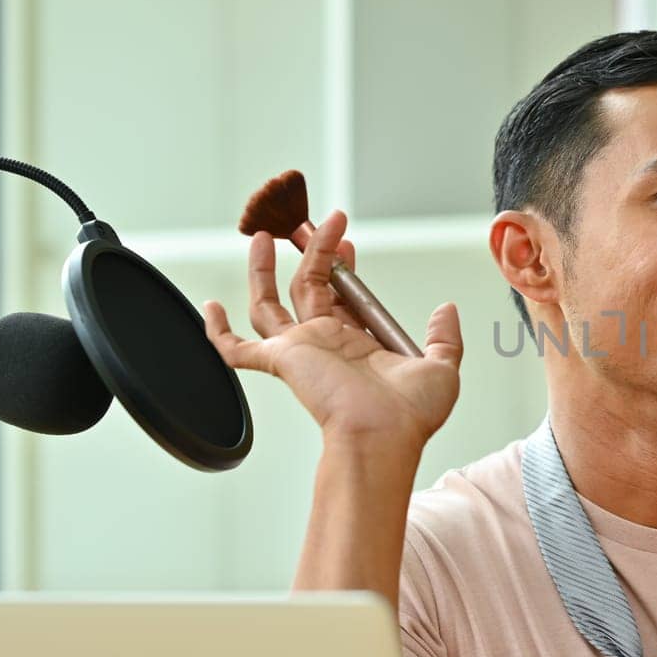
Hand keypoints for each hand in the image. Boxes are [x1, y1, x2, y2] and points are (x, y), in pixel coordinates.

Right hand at [202, 210, 462, 445]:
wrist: (384, 433)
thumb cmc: (409, 415)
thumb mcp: (441, 367)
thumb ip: (444, 338)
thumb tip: (446, 311)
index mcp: (357, 345)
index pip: (342, 295)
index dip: (341, 265)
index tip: (346, 240)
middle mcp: (326, 345)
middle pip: (308, 288)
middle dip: (313, 252)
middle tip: (318, 222)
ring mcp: (300, 352)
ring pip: (270, 303)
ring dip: (266, 268)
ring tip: (269, 234)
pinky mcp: (280, 362)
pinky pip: (236, 349)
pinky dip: (218, 331)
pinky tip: (210, 307)